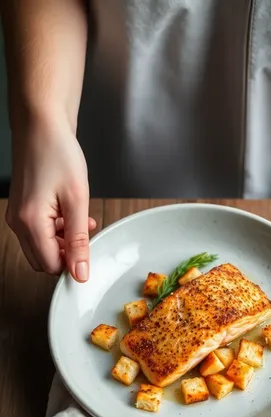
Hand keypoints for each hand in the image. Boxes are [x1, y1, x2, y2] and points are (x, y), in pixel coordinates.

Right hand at [6, 116, 95, 281]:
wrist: (42, 125)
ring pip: (42, 247)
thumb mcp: (77, 200)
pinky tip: (72, 215)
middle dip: (68, 253)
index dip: (72, 264)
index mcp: (30, 223)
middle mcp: (18, 223)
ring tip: (82, 220)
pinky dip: (57, 230)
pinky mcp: (22, 209)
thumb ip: (79, 241)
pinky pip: (39, 232)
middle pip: (44, 260)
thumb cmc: (58, 153)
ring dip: (64, 241)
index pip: (50, 265)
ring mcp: (17, 216)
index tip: (89, 252)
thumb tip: (80, 272)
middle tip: (86, 234)